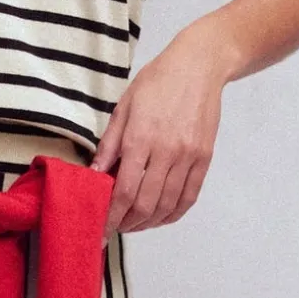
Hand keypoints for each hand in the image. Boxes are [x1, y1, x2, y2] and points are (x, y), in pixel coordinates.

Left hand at [88, 26, 228, 233]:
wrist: (199, 67)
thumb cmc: (157, 82)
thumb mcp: (123, 108)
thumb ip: (109, 144)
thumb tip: (94, 175)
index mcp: (140, 138)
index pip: (123, 191)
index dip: (111, 217)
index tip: (101, 230)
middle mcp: (166, 151)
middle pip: (145, 204)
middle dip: (127, 223)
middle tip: (115, 227)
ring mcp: (188, 157)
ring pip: (167, 205)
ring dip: (148, 222)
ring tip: (134, 223)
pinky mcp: (204, 158)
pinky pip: (189, 197)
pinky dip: (172, 214)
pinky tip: (160, 217)